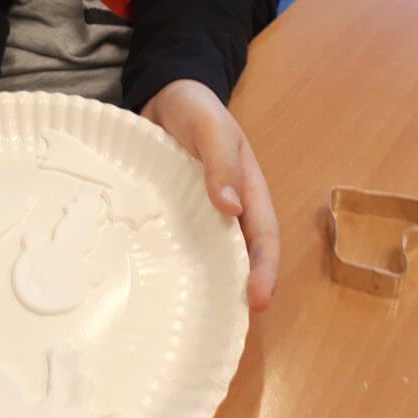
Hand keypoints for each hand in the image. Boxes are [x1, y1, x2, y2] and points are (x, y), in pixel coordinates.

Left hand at [140, 79, 279, 312]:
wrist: (163, 93)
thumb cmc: (196, 108)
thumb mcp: (212, 128)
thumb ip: (220, 162)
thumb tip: (231, 209)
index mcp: (248, 189)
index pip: (264, 237)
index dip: (265, 270)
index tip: (258, 301)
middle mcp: (226, 208)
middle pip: (237, 256)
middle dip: (236, 290)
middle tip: (222, 324)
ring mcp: (197, 211)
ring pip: (205, 254)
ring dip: (203, 281)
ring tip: (187, 315)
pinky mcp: (170, 211)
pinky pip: (174, 240)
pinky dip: (171, 261)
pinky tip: (152, 280)